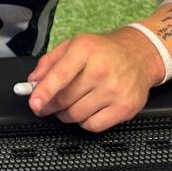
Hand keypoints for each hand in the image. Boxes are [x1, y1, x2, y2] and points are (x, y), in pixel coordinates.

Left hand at [24, 28, 163, 131]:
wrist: (139, 55)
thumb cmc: (103, 50)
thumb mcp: (74, 45)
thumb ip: (50, 61)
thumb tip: (33, 80)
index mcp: (85, 50)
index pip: (60, 75)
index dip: (44, 91)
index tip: (34, 103)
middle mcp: (100, 70)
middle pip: (65, 98)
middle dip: (50, 105)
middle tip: (45, 105)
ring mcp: (114, 90)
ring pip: (77, 115)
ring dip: (66, 115)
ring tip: (67, 106)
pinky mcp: (125, 108)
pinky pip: (94, 125)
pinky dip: (84, 122)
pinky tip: (85, 111)